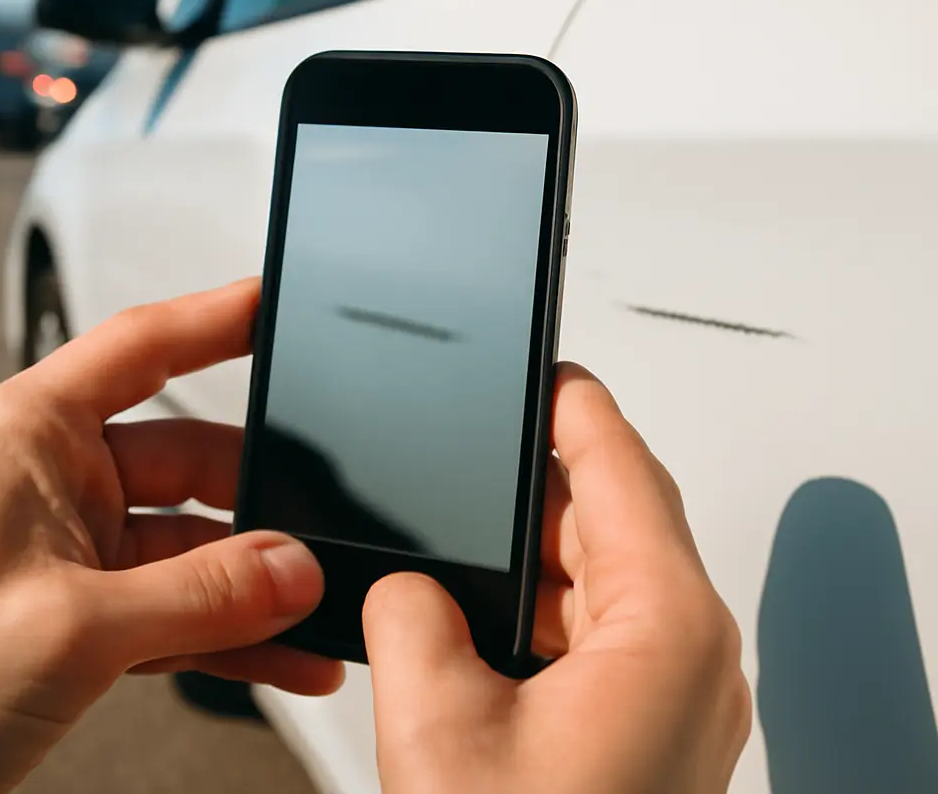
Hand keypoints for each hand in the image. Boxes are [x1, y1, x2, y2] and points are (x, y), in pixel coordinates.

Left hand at [0, 279, 340, 793]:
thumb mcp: (70, 629)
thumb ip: (201, 595)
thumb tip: (295, 569)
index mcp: (31, 436)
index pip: (144, 346)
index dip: (218, 317)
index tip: (278, 305)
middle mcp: (59, 478)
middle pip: (196, 456)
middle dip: (260, 506)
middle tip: (314, 541)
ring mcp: (82, 544)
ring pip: (201, 541)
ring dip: (257, 584)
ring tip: (307, 611)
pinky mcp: (98, 608)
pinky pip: (190, 604)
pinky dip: (238, 632)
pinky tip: (284, 654)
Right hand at [364, 363, 750, 793]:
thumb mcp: (437, 729)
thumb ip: (409, 618)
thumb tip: (407, 586)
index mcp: (668, 634)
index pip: (625, 470)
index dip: (578, 406)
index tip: (551, 371)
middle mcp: (693, 662)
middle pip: (623, 517)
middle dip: (546, 481)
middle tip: (486, 454)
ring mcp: (679, 699)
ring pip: (613, 576)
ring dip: (544, 553)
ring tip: (477, 538)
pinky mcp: (654, 729)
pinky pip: (607, 630)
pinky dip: (552, 606)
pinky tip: (495, 616)